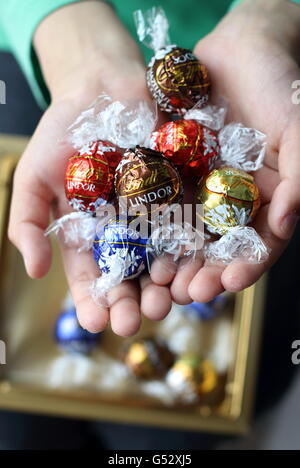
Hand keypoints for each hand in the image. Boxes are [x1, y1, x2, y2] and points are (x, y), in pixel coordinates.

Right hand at [8, 1, 171, 335]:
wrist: (101, 87)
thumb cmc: (61, 132)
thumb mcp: (33, 177)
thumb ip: (29, 224)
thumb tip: (34, 272)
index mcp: (89, 234)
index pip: (90, 277)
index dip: (91, 301)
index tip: (96, 323)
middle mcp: (124, 232)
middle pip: (129, 275)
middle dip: (130, 301)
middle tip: (133, 323)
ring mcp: (154, 215)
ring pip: (162, 258)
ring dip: (163, 284)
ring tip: (163, 304)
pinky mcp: (181, 194)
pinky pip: (189, 225)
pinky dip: (190, 249)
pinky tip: (191, 269)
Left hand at [150, 0, 299, 302]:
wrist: (243, 49)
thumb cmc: (281, 88)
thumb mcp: (298, 131)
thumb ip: (298, 178)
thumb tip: (286, 223)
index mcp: (268, 200)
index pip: (260, 244)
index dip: (246, 266)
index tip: (229, 284)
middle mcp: (234, 201)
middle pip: (219, 247)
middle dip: (204, 272)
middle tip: (186, 293)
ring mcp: (204, 189)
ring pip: (188, 233)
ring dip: (175, 259)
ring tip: (160, 280)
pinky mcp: (177, 173)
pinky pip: (163, 202)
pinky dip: (153, 224)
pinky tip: (139, 242)